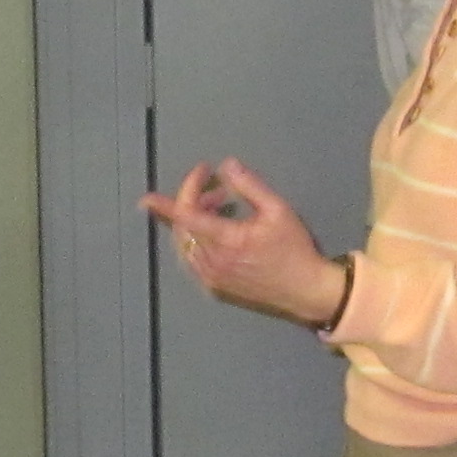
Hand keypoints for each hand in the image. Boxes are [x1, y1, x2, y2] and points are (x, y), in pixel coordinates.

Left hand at [142, 159, 346, 325]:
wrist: (305, 291)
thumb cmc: (294, 249)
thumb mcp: (278, 210)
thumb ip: (250, 186)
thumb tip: (227, 165)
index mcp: (226, 241)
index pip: (185, 217)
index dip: (170, 200)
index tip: (151, 195)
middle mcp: (212, 261)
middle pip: (183, 227)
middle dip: (193, 201)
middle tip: (216, 187)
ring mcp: (211, 277)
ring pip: (186, 243)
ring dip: (196, 220)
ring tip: (221, 205)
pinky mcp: (215, 286)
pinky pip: (193, 258)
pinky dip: (198, 238)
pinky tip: (219, 230)